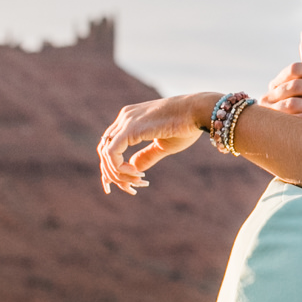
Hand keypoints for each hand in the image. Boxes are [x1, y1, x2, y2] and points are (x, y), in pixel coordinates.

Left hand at [96, 94, 210, 193]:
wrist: (197, 112)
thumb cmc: (185, 127)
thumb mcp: (163, 145)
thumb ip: (146, 155)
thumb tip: (134, 167)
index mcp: (130, 118)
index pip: (110, 144)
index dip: (112, 166)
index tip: (125, 184)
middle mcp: (124, 117)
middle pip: (104, 150)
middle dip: (113, 174)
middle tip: (130, 189)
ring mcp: (125, 121)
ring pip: (105, 154)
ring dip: (118, 174)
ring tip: (137, 182)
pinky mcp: (129, 129)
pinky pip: (112, 154)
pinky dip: (119, 168)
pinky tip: (137, 174)